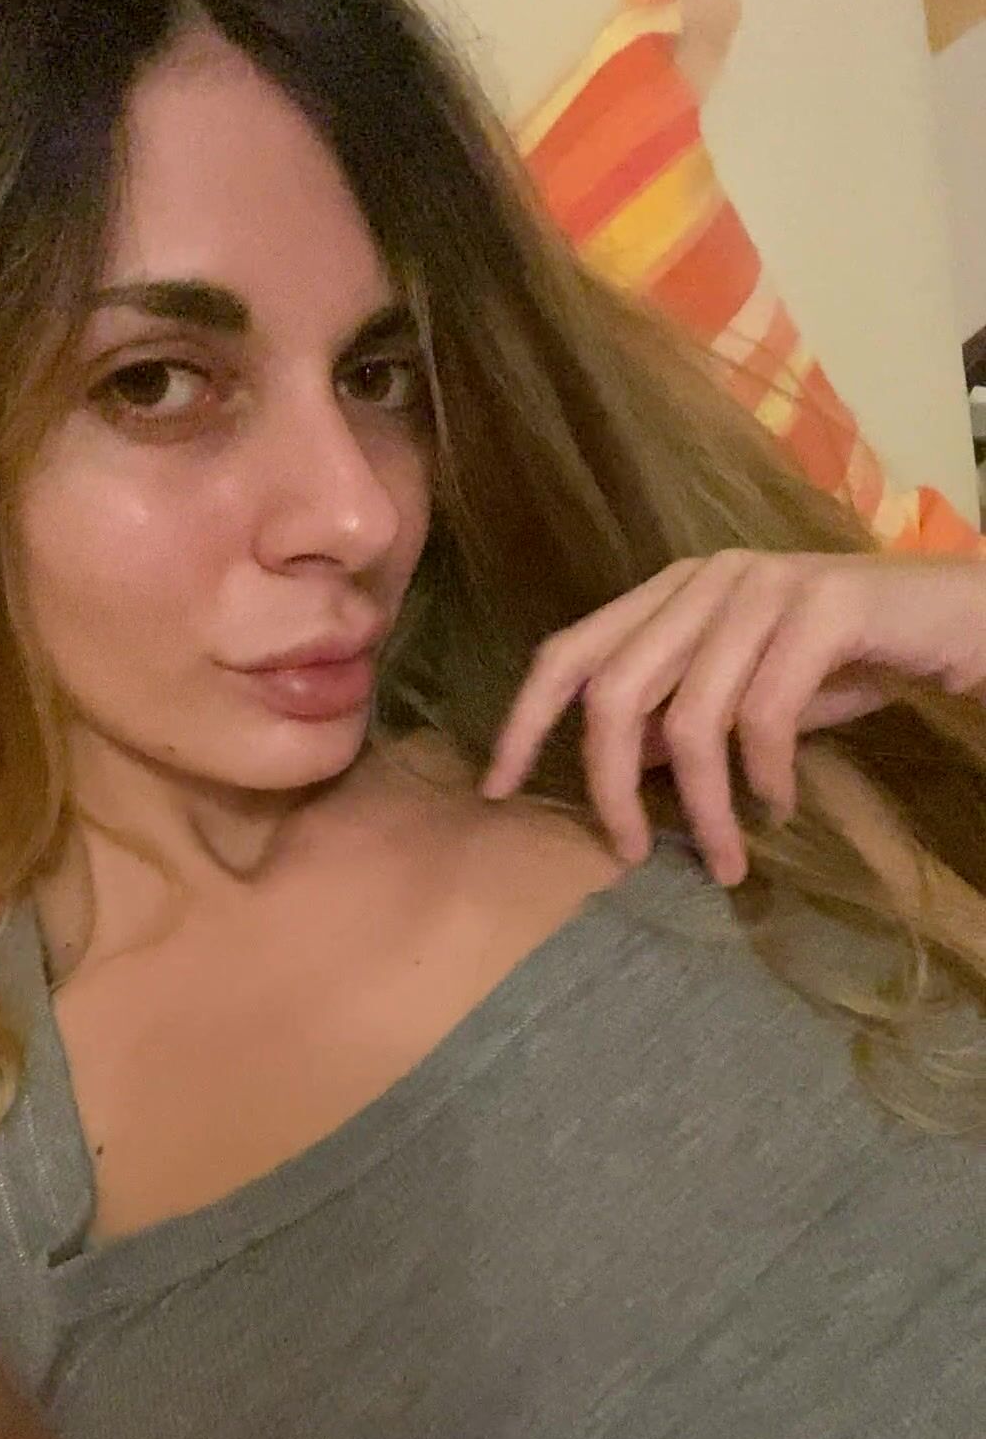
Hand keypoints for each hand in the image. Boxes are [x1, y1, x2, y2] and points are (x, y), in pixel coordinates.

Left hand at [480, 549, 985, 886]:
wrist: (957, 620)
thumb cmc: (850, 661)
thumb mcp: (747, 699)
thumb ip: (682, 720)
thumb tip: (623, 771)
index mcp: (670, 593)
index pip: (568, 652)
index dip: (525, 721)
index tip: (498, 788)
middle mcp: (704, 579)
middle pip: (613, 692)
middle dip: (610, 786)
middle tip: (629, 853)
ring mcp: (762, 586)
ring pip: (690, 716)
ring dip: (702, 806)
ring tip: (725, 859)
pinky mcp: (823, 607)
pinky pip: (764, 713)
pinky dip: (764, 776)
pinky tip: (778, 806)